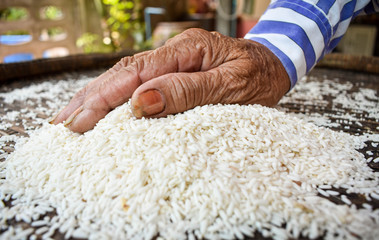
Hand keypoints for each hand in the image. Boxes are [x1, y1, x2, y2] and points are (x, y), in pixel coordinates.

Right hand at [50, 28, 289, 132]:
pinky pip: (139, 83)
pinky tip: (102, 108)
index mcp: (187, 50)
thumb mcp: (231, 87)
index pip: (136, 74)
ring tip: (70, 117)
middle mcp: (174, 52)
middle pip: (123, 73)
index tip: (80, 121)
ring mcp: (172, 61)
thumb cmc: (258, 76)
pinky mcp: (174, 72)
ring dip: (96, 98)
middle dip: (90, 98)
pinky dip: (116, 98)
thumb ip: (188, 92)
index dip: (105, 98)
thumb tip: (141, 103)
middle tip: (62, 125)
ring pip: (126, 78)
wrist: (275, 64)